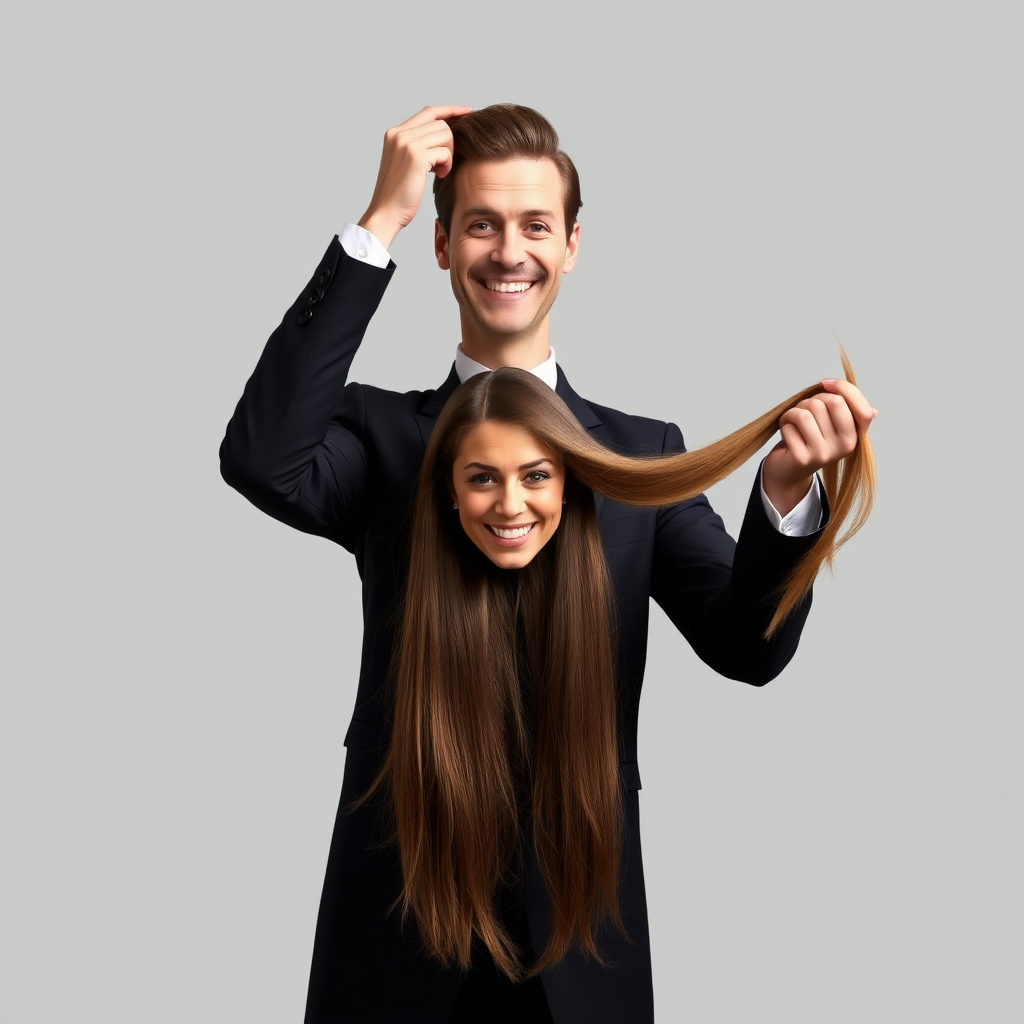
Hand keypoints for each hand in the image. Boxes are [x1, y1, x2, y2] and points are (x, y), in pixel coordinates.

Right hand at [358, 105, 471, 248]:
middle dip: (450, 142)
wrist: (386, 213)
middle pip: (440, 123)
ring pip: (445, 134)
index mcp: (395, 133)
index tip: (467, 112)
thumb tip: (445, 135)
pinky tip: (440, 176)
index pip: (429, 112)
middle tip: (445, 163)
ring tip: (440, 170)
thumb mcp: (405, 163)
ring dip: (449, 154)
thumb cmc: (399, 195)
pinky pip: (445, 151)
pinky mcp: (416, 156)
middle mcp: (399, 133)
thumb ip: (418, 146)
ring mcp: (407, 143)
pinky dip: (447, 164)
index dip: (450, 110)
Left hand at [763, 378, 877, 515]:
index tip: (826, 384)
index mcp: (856, 435)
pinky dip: (784, 424)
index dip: (844, 388)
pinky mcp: (802, 458)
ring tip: (793, 421)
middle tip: (804, 409)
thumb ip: (849, 412)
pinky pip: (790, 426)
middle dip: (812, 399)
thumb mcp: (832, 425)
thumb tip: (874, 412)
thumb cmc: (810, 440)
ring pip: (806, 413)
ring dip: (793, 412)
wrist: (789, 470)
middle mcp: (844, 446)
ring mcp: (824, 454)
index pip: (863, 409)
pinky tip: (787, 433)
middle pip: (832, 402)